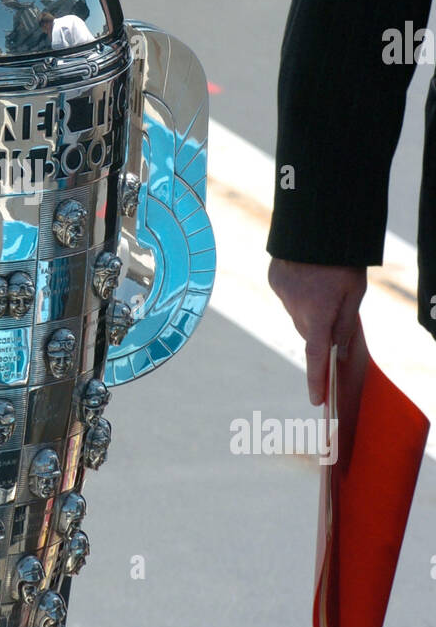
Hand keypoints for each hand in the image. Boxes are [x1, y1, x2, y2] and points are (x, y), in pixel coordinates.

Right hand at [268, 260, 366, 404]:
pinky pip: (287, 297)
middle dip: (319, 332)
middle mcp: (295, 308)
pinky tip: (306, 278)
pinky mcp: (273, 280)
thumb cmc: (341, 261)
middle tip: (332, 312)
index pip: (316, 356)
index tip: (316, 401)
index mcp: (318, 314)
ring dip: (308, 310)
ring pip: (296, 315)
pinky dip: (297, 294)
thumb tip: (337, 354)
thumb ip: (345, 325)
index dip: (316, 381)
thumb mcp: (354, 293)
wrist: (315, 225)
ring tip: (320, 286)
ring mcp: (281, 294)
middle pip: (308, 333)